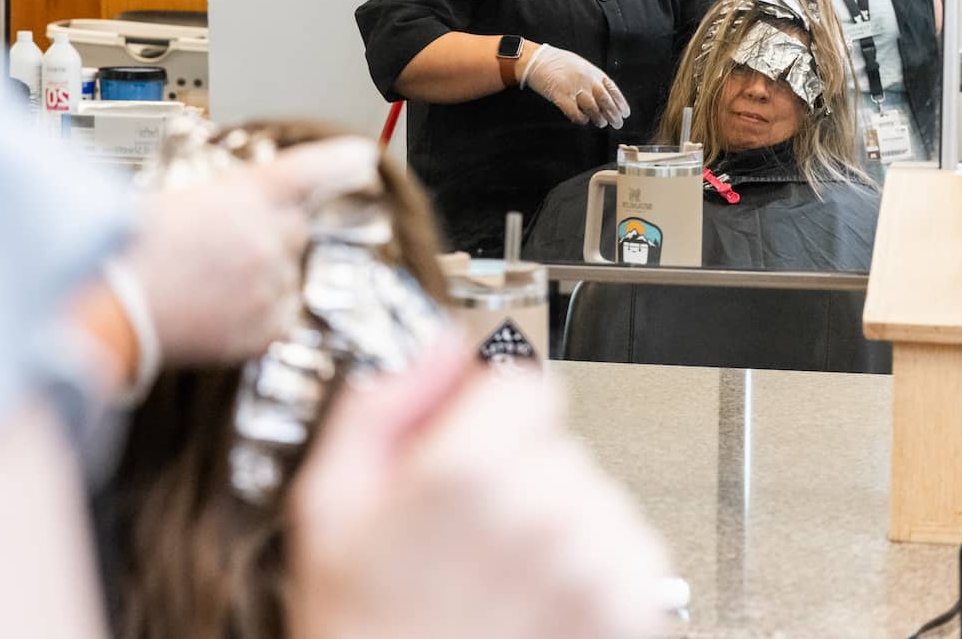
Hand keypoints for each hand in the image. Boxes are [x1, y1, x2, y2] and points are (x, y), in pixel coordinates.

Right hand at [118, 138, 378, 365]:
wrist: (110, 308)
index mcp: (246, 194)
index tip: (362, 156)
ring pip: (286, 275)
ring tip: (206, 285)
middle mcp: (269, 237)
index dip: (340, 161)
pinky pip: (279, 315)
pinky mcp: (267, 328)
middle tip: (221, 248)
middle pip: (295, 228)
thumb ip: (220, 203)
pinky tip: (215, 311)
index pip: (309, 171)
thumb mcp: (172, 200)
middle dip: (268, 235)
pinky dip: (256, 314)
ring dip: (259, 277)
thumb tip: (232, 212)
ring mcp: (272, 285)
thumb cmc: (127, 251)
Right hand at [289, 355, 670, 638]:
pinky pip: (631, 555)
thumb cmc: (363, 629)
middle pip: (558, 441)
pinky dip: (596, 571)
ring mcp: (596, 566)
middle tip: (466, 530)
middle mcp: (545, 511)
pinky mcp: (632, 614)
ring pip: (597, 496)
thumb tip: (434, 349)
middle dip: (518, 469)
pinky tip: (538, 601)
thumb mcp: (329, 504)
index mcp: (467, 471)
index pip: (524, 381)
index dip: (488, 410)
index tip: (465, 445)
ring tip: (503, 573)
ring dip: (562, 521)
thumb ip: (381, 405)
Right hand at [519, 44, 629, 127]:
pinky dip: (581, 119)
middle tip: (617, 123)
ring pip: (593, 109)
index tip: (624, 113)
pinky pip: (575, 113)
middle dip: (613, 115)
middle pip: (606, 101)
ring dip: (598, 119)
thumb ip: (593, 79)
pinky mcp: (561, 96)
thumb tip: (604, 95)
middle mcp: (586, 80)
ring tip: (600, 123)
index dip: (621, 103)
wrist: (537, 60)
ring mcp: (574, 88)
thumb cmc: (557, 62)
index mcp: (593, 72)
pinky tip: (582, 119)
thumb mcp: (581, 65)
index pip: (613, 90)